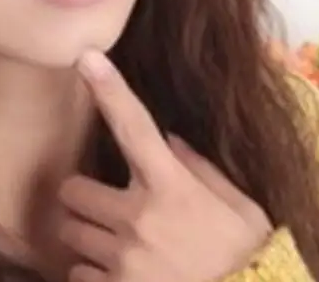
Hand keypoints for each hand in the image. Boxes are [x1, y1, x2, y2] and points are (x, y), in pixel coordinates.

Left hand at [57, 50, 271, 281]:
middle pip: (72, 189)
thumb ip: (202, 170)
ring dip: (86, 237)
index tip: (87, 58)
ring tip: (120, 249)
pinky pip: (77, 275)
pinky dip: (92, 276)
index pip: (134, 126)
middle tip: (105, 209)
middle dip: (82, 197)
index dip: (109, 89)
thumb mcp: (242, 212)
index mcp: (171, 187)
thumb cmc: (248, 262)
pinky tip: (122, 278)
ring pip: (70, 232)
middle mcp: (139, 219)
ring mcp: (123, 260)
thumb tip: (168, 139)